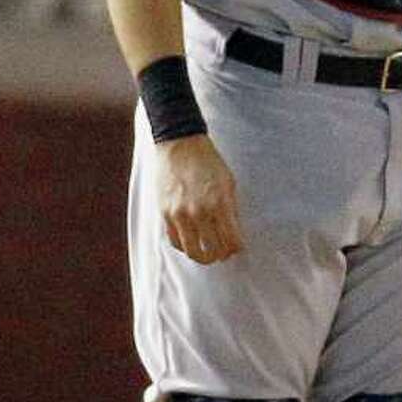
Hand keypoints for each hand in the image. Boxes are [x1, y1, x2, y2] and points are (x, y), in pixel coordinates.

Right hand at [156, 135, 243, 263]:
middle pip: (213, 251)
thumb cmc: (208, 162)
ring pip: (193, 252)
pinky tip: (192, 242)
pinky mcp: (165, 213)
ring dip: (203, 256)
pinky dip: (185, 246)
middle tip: (223, 252)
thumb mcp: (228, 183)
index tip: (237, 247)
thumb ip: (231, 209)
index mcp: (220, 204)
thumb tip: (234, 232)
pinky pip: (175, 242)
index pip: (232, 241)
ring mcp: (180, 214)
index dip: (236, 248)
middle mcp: (200, 212)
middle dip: (221, 255)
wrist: (180, 144)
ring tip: (207, 253)